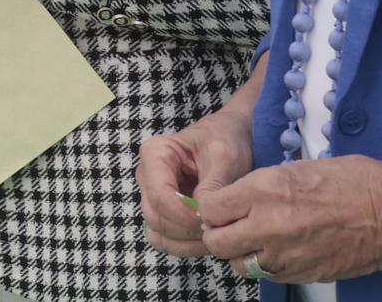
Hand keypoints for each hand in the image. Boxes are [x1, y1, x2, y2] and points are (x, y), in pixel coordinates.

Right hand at [138, 107, 255, 257]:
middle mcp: (148, 175)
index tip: (211, 221)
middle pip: (155, 216)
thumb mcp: (225, 157)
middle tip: (217, 231)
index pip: (159, 196)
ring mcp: (153, 195)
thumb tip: (202, 216)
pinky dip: (184, 246)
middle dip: (186, 230)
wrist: (233, 136)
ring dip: (186, 241)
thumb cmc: (227, 140)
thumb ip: (212, 186)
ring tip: (215, 236)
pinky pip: (164, 238)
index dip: (184, 215)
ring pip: (158, 231)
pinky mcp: (164, 210)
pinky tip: (206, 239)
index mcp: (155, 154)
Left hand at [200, 155, 381, 282]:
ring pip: (238, 264)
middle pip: (216, 241)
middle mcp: (270, 226)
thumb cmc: (353, 181)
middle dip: (216, 233)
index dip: (210, 206)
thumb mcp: (296, 168)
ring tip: (252, 238)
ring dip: (239, 253)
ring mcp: (287, 255)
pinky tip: (276, 250)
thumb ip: (259, 186)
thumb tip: (234, 199)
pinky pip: (267, 276)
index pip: (210, 207)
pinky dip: (264, 265)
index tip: (218, 204)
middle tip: (227, 224)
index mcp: (264, 191)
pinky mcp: (303, 274)